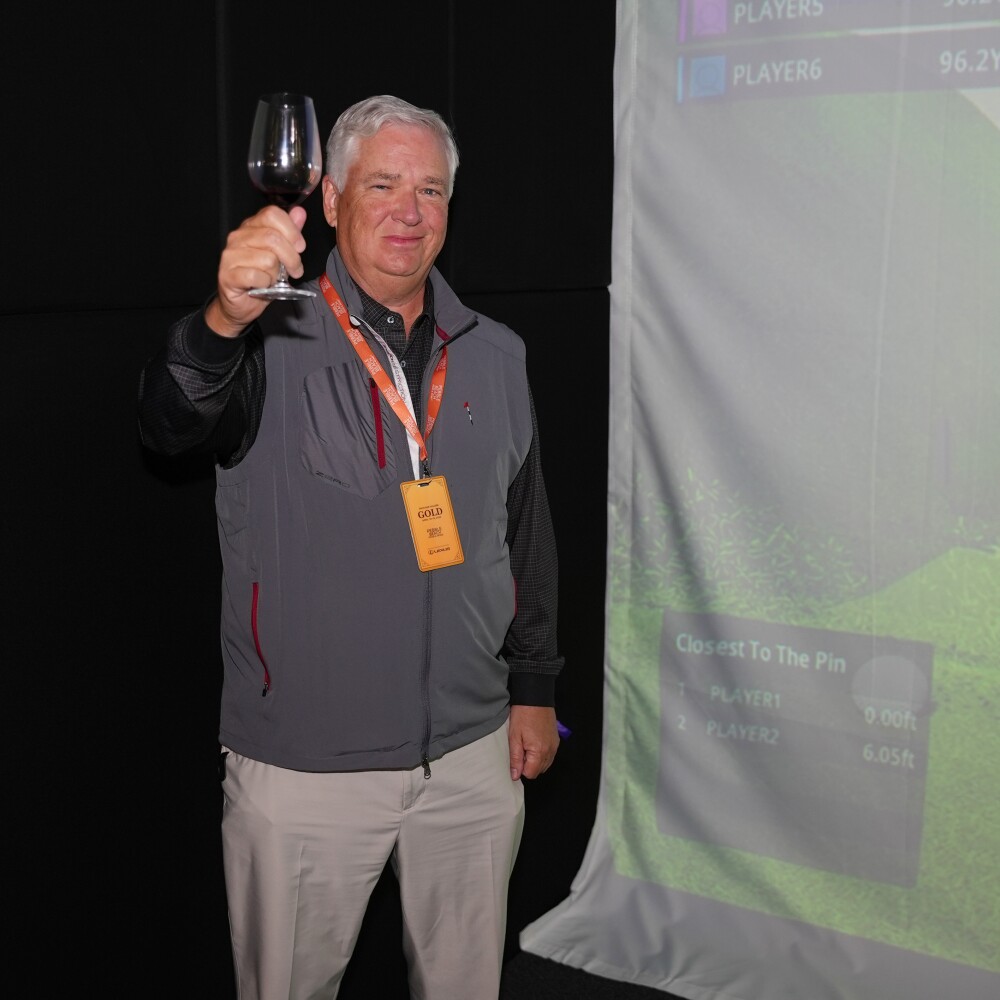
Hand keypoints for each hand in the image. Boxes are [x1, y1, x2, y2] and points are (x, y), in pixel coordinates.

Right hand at [206, 205, 308, 336]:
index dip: (291, 230)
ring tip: (273, 279)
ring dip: (277, 274)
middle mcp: (238, 237)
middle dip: (291, 257)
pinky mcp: (228, 274)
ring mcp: (231, 255)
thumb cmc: (261, 278)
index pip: (272, 214)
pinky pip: (257, 276)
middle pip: (273, 238)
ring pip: (267, 259)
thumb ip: (289, 233)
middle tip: (296, 270)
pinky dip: (266, 284)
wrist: (241, 304)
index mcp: (251, 227)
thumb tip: (299, 212)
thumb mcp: (280, 254)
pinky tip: (262, 286)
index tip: (300, 247)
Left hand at [508, 705, 558, 780]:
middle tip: (521, 749)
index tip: (516, 756)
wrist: (535, 697)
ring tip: (526, 745)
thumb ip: (515, 759)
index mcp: (539, 752)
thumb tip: (515, 776)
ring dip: (535, 760)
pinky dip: (542, 754)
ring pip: (545, 764)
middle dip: (528, 765)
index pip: (531, 774)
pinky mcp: (556, 739)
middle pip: (539, 770)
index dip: (521, 768)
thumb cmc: (523, 715)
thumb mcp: (514, 737)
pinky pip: (550, 755)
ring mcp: (555, 745)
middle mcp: (550, 751)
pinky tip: (534, 742)